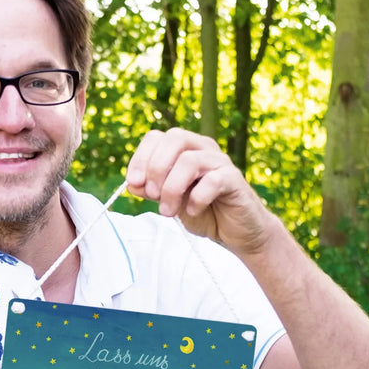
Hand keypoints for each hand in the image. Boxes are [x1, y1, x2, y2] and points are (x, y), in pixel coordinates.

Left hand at [125, 127, 280, 256]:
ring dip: (172, 188)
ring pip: (190, 161)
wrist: (236, 231)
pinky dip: (197, 198)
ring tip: (168, 211)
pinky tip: (193, 211)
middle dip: (156, 168)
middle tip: (152, 195)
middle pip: (175, 139)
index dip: (141, 158)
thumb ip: (151, 190)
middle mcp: (203, 149)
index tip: (133, 183)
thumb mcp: (169, 201)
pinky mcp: (234, 181)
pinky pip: (213, 181)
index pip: (157, 137)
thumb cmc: (204, 212)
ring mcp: (220, 163)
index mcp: (185, 150)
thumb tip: (132, 183)